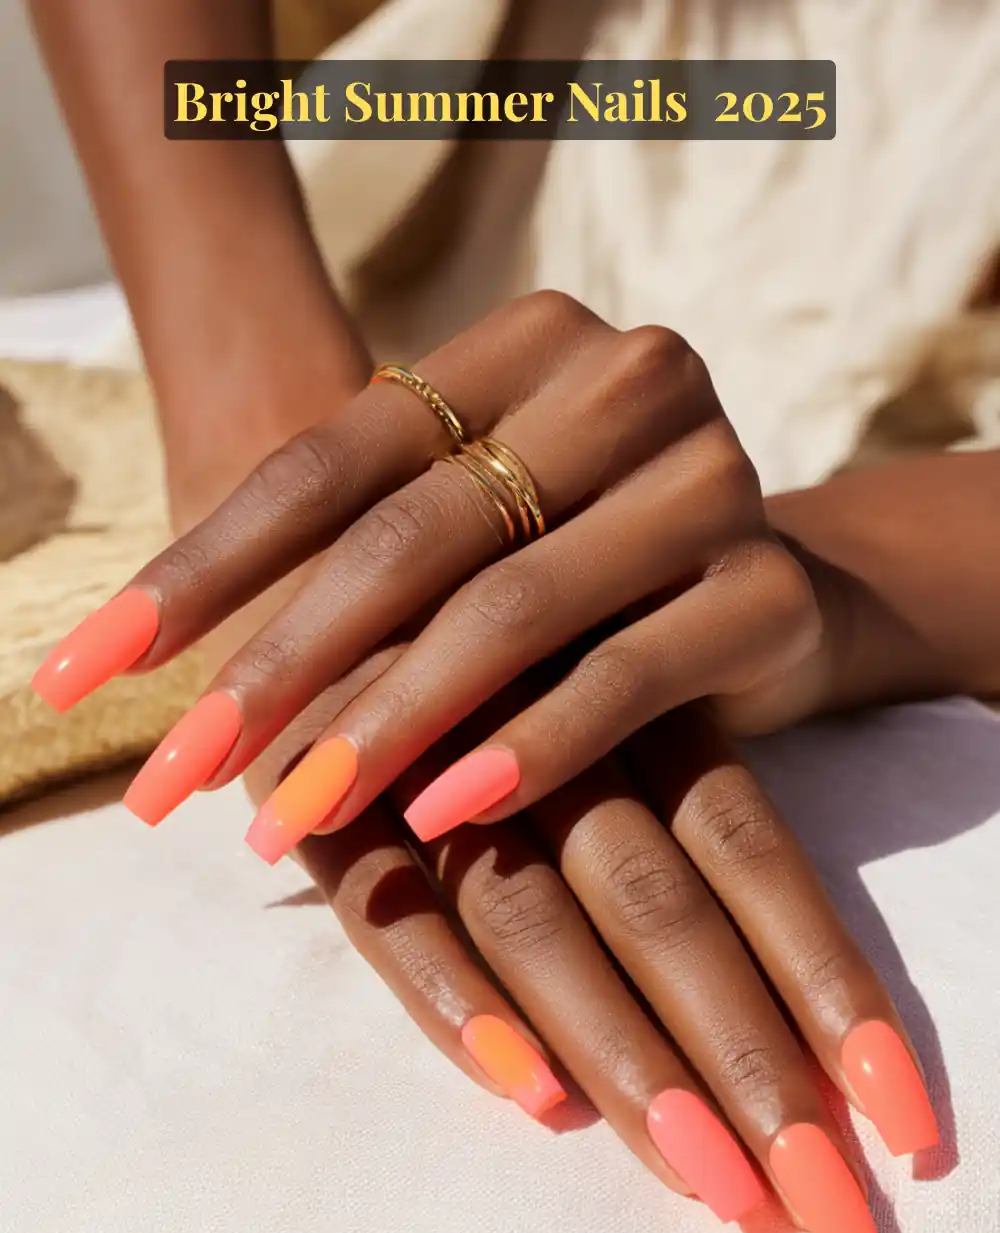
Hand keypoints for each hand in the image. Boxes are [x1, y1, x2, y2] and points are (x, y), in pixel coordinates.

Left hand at [32, 291, 819, 855]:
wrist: (767, 603)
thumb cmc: (578, 569)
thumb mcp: (466, 542)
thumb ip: (360, 579)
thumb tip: (187, 706)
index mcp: (524, 344)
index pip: (330, 459)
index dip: (203, 569)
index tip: (92, 668)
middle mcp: (624, 382)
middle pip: (411, 536)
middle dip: (281, 665)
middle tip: (182, 774)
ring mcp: (710, 477)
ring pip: (513, 608)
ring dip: (389, 721)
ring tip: (295, 813)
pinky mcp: (768, 590)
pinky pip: (625, 676)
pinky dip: (529, 748)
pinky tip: (444, 813)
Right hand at [242, 667, 935, 1232]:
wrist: (329, 537)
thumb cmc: (489, 653)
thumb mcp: (601, 697)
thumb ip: (679, 816)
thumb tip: (793, 1010)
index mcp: (629, 697)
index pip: (748, 848)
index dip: (827, 982)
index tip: (903, 1120)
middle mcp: (541, 724)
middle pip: (660, 902)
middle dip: (749, 1060)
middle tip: (828, 1210)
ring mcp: (424, 759)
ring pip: (537, 914)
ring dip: (624, 1051)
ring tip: (714, 1183)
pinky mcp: (319, 798)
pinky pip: (386, 910)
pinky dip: (455, 997)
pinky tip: (533, 1093)